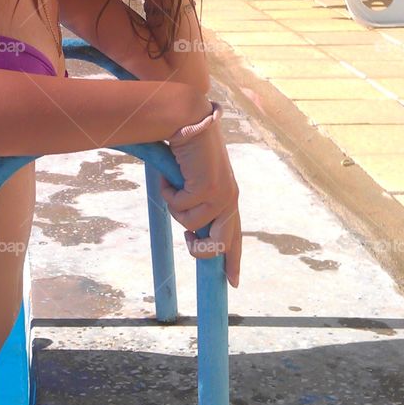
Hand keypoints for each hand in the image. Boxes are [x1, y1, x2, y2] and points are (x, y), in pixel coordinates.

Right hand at [160, 119, 241, 287]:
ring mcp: (221, 196)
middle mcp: (230, 199)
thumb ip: (195, 203)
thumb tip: (191, 232)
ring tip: (175, 182)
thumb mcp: (194, 181)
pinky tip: (173, 173)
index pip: (235, 236)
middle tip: (189, 240)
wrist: (188, 122)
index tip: (233, 282)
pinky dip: (168, 192)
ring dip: (175, 205)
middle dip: (201, 248)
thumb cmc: (187, 148)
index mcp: (229, 197)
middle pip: (219, 244)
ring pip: (190, 225)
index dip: (233, 260)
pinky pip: (179, 207)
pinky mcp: (208, 190)